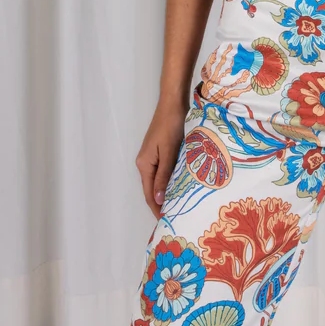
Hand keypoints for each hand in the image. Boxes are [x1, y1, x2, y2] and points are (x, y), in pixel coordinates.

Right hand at [135, 98, 188, 218]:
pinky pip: (164, 171)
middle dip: (162, 204)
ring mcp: (153, 156)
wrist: (173, 103)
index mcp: (144, 164)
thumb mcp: (169, 151)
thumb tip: (158, 200)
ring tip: (179, 207)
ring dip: (167, 193)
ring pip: (159, 180)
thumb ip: (164, 175)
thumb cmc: (171, 125)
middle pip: (153, 189)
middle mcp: (145, 162)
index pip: (149, 194)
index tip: (166, 223)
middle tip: (176, 219)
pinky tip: (180, 186)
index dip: (157, 209)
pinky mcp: (161, 151)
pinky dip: (171, 181)